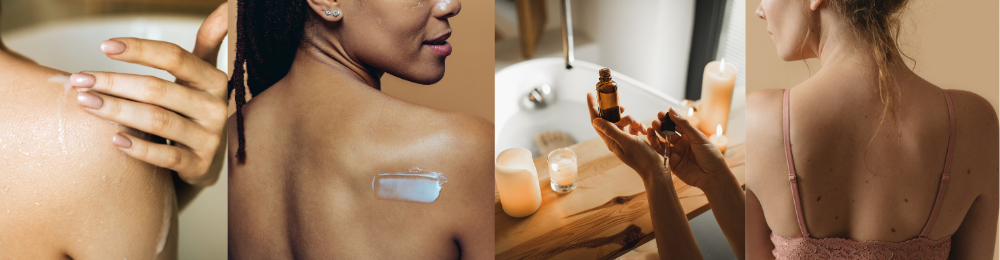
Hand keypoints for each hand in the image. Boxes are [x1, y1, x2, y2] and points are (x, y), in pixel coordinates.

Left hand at [70, 3, 228, 186]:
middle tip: (80, 80)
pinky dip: (138, 148)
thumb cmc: (193, 108)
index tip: (105, 46)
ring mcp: (210, 138)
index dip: (140, 50)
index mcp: (215, 80)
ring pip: (158, 121)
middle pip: (159, 89)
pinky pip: (166, 156)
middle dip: (114, 83)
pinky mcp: (200, 166)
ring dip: (117, 111)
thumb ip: (209, 42)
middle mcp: (216, 107)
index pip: (176, 57)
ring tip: (85, 103)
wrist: (205, 157)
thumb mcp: (203, 75)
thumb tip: (226, 7)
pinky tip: (113, 139)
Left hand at [586, 93, 663, 179]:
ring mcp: (623, 140)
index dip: (593, 107)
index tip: (590, 94)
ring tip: (638, 126)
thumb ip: (611, 130)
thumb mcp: (626, 141)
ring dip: (631, 120)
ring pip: (623, 122)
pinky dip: (637, 126)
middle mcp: (614, 140)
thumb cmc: (641, 157)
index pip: (596, 121)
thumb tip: (595, 120)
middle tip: (623, 108)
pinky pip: (631, 128)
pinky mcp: (632, 140)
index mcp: (610, 140)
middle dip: (618, 113)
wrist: (655, 170)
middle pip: (610, 120)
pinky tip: (643, 130)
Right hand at [648, 108, 729, 188]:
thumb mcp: (698, 137)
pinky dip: (655, 147)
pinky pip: (661, 154)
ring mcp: (676, 153)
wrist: (713, 176)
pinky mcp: (672, 163)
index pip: (676, 125)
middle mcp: (681, 144)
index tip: (660, 114)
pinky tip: (652, 140)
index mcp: (689, 136)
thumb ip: (683, 124)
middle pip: (668, 133)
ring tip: (650, 130)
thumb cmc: (710, 155)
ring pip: (662, 143)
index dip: (668, 119)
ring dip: (655, 136)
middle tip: (655, 122)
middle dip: (660, 127)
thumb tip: (671, 110)